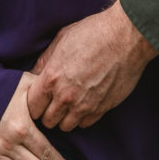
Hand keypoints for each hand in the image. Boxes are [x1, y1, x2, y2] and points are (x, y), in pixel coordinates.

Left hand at [27, 1, 156, 131]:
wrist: (127, 37)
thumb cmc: (93, 32)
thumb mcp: (62, 39)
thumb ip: (45, 60)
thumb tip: (34, 74)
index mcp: (51, 78)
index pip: (31, 107)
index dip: (34, 103)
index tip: (40, 97)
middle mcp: (66, 96)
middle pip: (47, 121)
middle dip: (48, 112)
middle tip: (54, 101)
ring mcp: (85, 105)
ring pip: (66, 126)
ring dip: (65, 117)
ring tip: (69, 104)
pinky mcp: (103, 108)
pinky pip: (85, 124)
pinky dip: (82, 117)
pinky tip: (85, 103)